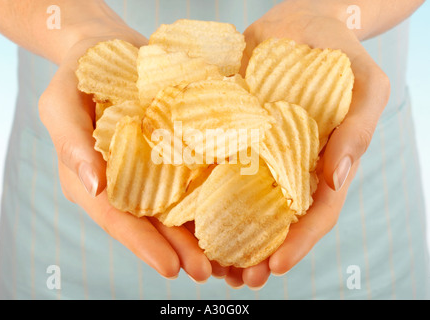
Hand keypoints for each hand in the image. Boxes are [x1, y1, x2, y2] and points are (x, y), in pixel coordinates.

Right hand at [38, 30, 211, 281]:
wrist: (109, 49)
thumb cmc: (78, 77)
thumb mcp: (61, 103)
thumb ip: (71, 143)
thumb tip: (94, 184)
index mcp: (93, 180)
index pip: (117, 218)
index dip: (142, 244)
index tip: (170, 267)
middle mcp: (124, 183)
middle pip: (151, 222)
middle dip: (178, 249)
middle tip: (205, 272)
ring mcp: (151, 170)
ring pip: (175, 207)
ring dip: (198, 233)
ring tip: (224, 258)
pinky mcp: (174, 153)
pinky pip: (192, 177)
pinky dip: (210, 196)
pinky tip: (233, 212)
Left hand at [228, 0, 390, 288]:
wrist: (299, 23)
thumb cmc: (339, 54)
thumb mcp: (365, 87)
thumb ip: (356, 131)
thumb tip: (337, 179)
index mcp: (320, 164)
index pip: (313, 215)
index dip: (298, 244)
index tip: (274, 267)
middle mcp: (285, 166)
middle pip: (273, 219)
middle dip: (257, 252)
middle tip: (237, 279)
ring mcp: (255, 152)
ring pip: (240, 201)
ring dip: (225, 234)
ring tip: (207, 263)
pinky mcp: (229, 132)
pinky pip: (215, 164)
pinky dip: (201, 190)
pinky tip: (184, 212)